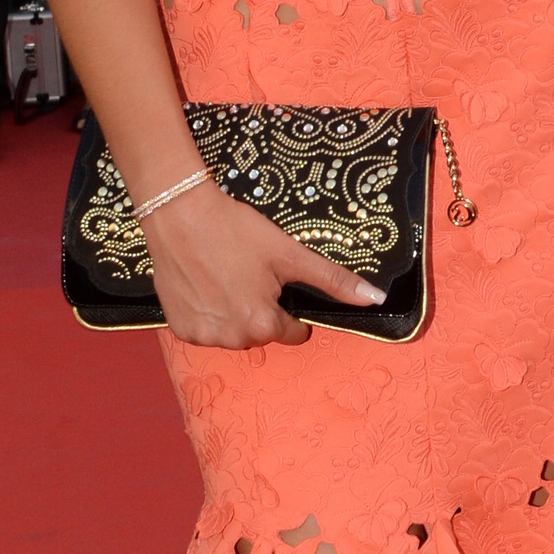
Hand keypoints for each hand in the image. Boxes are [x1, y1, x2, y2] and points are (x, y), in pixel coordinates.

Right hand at [143, 181, 385, 348]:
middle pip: (262, 333)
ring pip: (234, 333)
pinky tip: (204, 285)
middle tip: (248, 274)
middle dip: (260, 310)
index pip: (292, 332)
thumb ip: (333, 281)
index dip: (288, 306)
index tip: (273, 281)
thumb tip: (375, 299)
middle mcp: (233, 339)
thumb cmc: (236, 231)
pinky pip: (206, 329)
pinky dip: (208, 313)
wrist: (179, 214)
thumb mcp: (290, 254)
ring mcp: (204, 336)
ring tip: (224, 277)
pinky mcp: (180, 329)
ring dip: (234, 314)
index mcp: (263, 324)